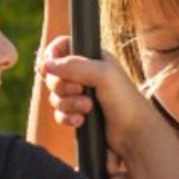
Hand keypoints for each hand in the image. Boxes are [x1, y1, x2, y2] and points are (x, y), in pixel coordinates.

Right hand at [36, 35, 159, 151]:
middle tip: (79, 89)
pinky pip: (59, 114)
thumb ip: (73, 65)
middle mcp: (84, 74)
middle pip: (53, 74)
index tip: (49, 66)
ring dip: (67, 104)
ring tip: (87, 108)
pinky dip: (67, 117)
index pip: (62, 46)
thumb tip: (45, 64)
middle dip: (61, 85)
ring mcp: (79, 95)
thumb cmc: (124, 99)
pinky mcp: (77, 114)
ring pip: (55, 97)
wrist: (133, 132)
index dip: (51, 54)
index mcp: (91, 57)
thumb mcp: (101, 74)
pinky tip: (81, 121)